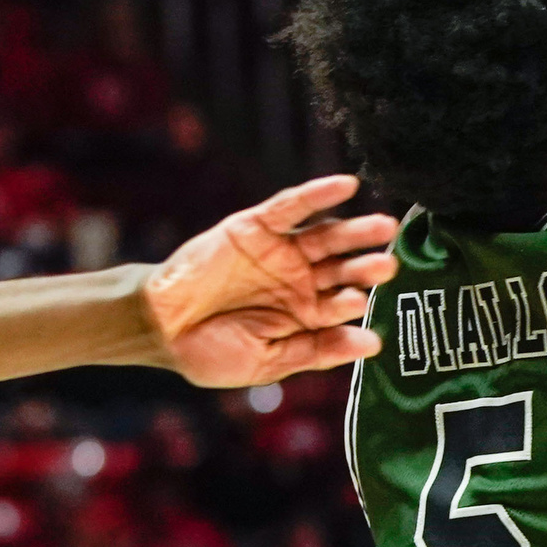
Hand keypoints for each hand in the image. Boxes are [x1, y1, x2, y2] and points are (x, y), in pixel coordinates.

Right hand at [138, 174, 400, 386]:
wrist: (158, 327)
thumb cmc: (211, 352)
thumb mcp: (267, 360)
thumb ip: (318, 350)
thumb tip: (373, 345)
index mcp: (309, 314)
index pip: (342, 306)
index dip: (352, 304)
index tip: (362, 304)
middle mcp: (303, 280)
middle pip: (344, 268)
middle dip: (366, 267)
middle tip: (387, 266)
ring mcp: (283, 252)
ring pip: (328, 236)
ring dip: (356, 231)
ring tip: (384, 226)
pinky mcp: (259, 226)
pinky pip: (293, 206)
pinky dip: (319, 194)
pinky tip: (347, 185)